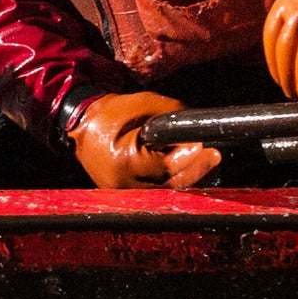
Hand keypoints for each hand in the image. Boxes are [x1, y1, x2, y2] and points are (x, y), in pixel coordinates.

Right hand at [69, 91, 222, 192]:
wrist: (82, 124)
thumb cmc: (113, 111)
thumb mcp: (144, 103)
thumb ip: (173, 113)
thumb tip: (199, 127)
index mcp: (124, 163)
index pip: (166, 166)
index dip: (190, 158)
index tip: (206, 146)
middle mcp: (124, 185)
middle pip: (171, 184)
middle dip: (196, 169)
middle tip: (215, 156)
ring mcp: (124, 194)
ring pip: (167, 190)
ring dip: (190, 177)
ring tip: (208, 162)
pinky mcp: (127, 194)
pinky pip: (158, 190)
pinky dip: (175, 180)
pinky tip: (191, 169)